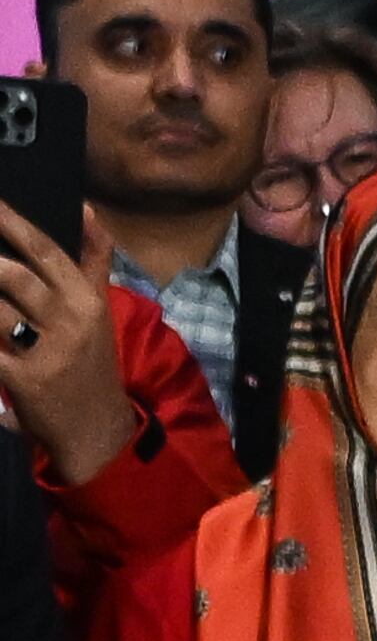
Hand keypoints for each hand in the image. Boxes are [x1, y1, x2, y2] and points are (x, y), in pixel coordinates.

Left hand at [0, 198, 139, 484]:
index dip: (14, 223)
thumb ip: (92, 260)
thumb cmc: (91, 363)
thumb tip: (86, 209)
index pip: (48, 252)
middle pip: (16, 277)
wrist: (97, 430)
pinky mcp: (23, 379)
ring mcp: (47, 352)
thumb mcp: (98, 312)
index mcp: (88, 301)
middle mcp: (71, 322)